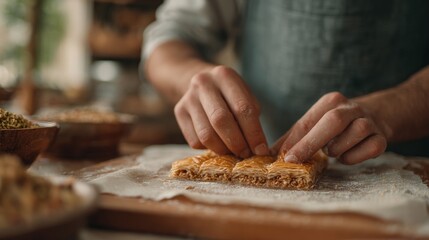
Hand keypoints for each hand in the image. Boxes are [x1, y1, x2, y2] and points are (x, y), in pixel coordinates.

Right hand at [174, 65, 268, 157]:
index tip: (261, 150)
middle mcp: (203, 83)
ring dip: (223, 150)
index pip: (243, 108)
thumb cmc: (230, 95)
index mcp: (225, 75)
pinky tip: (217, 144)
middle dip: (237, 143)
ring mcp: (188, 97)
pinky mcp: (179, 111)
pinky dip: (209, 148)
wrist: (200, 83)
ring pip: (206, 135)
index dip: (253, 133)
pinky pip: (195, 141)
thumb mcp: (244, 96)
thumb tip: (257, 149)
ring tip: (233, 152)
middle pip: (221, 120)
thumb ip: (251, 117)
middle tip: (246, 155)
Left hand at [272, 92, 386, 163]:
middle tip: (296, 160)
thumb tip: (269, 155)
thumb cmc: (335, 125)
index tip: (285, 157)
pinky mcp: (382, 137)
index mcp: (330, 102)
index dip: (295, 140)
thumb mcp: (313, 125)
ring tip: (332, 152)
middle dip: (312, 142)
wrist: (375, 116)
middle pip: (333, 121)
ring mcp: (369, 121)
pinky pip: (371, 148)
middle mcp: (350, 107)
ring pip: (356, 133)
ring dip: (339, 148)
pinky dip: (356, 156)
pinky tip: (347, 156)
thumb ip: (292, 138)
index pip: (309, 121)